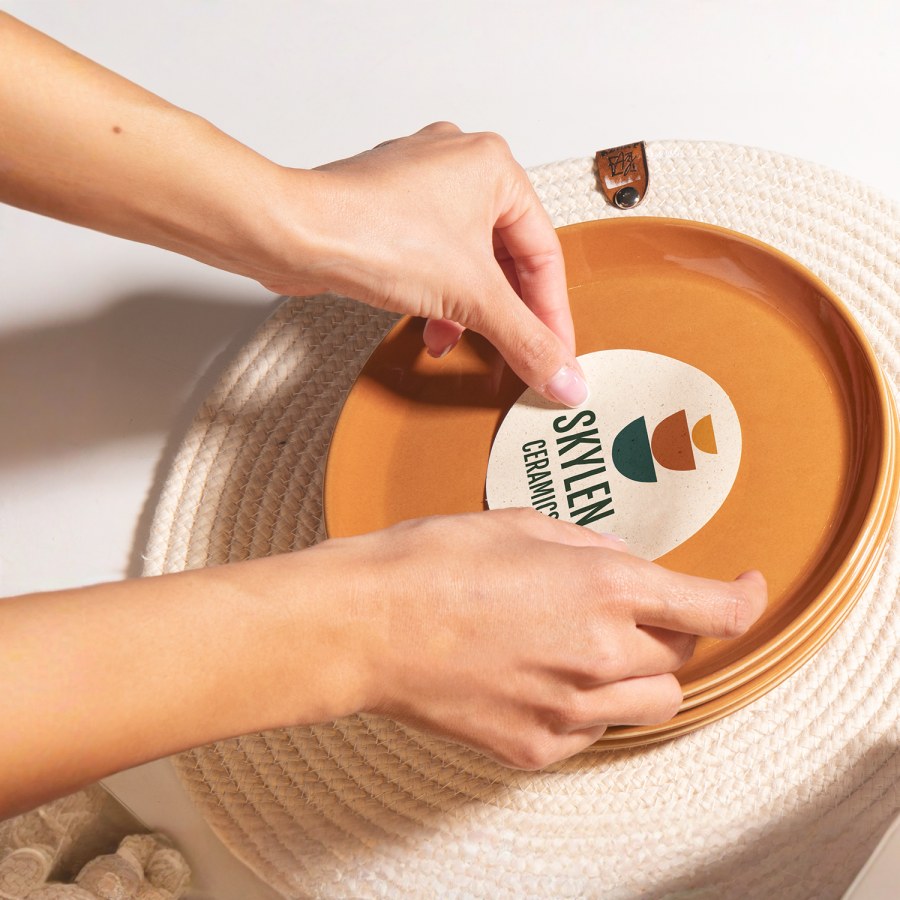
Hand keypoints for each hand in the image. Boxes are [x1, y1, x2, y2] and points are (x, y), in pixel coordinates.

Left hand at [262, 122, 588, 406]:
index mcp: (494, 167)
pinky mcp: (389, 209)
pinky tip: (431, 327)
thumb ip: (525, 340)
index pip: (544, 254)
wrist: (293, 233)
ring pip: (468, 261)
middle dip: (507, 313)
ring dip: (470, 310)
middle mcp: (459, 166)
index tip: (557, 355)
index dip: (552, 314)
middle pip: (506, 258)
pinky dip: (438, 296)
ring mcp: (420, 185)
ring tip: (461, 342)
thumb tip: (564, 377)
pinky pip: (433, 258)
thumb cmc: (370, 231)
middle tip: (519, 354)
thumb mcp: (470, 297)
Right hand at [312, 508, 766, 768]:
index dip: (742, 598)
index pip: (711, 609)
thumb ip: (588, 547)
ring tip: (592, 648)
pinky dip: (588, 704)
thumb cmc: (432, 563)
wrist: (368, 626)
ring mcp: (570, 709)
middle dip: (670, 629)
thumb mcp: (521, 524)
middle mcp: (600, 655)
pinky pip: (592, 729)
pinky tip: (545, 674)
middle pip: (681, 656)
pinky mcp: (537, 746)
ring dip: (640, 673)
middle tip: (632, 609)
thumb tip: (619, 562)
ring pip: (652, 704)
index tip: (746, 589)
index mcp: (603, 587)